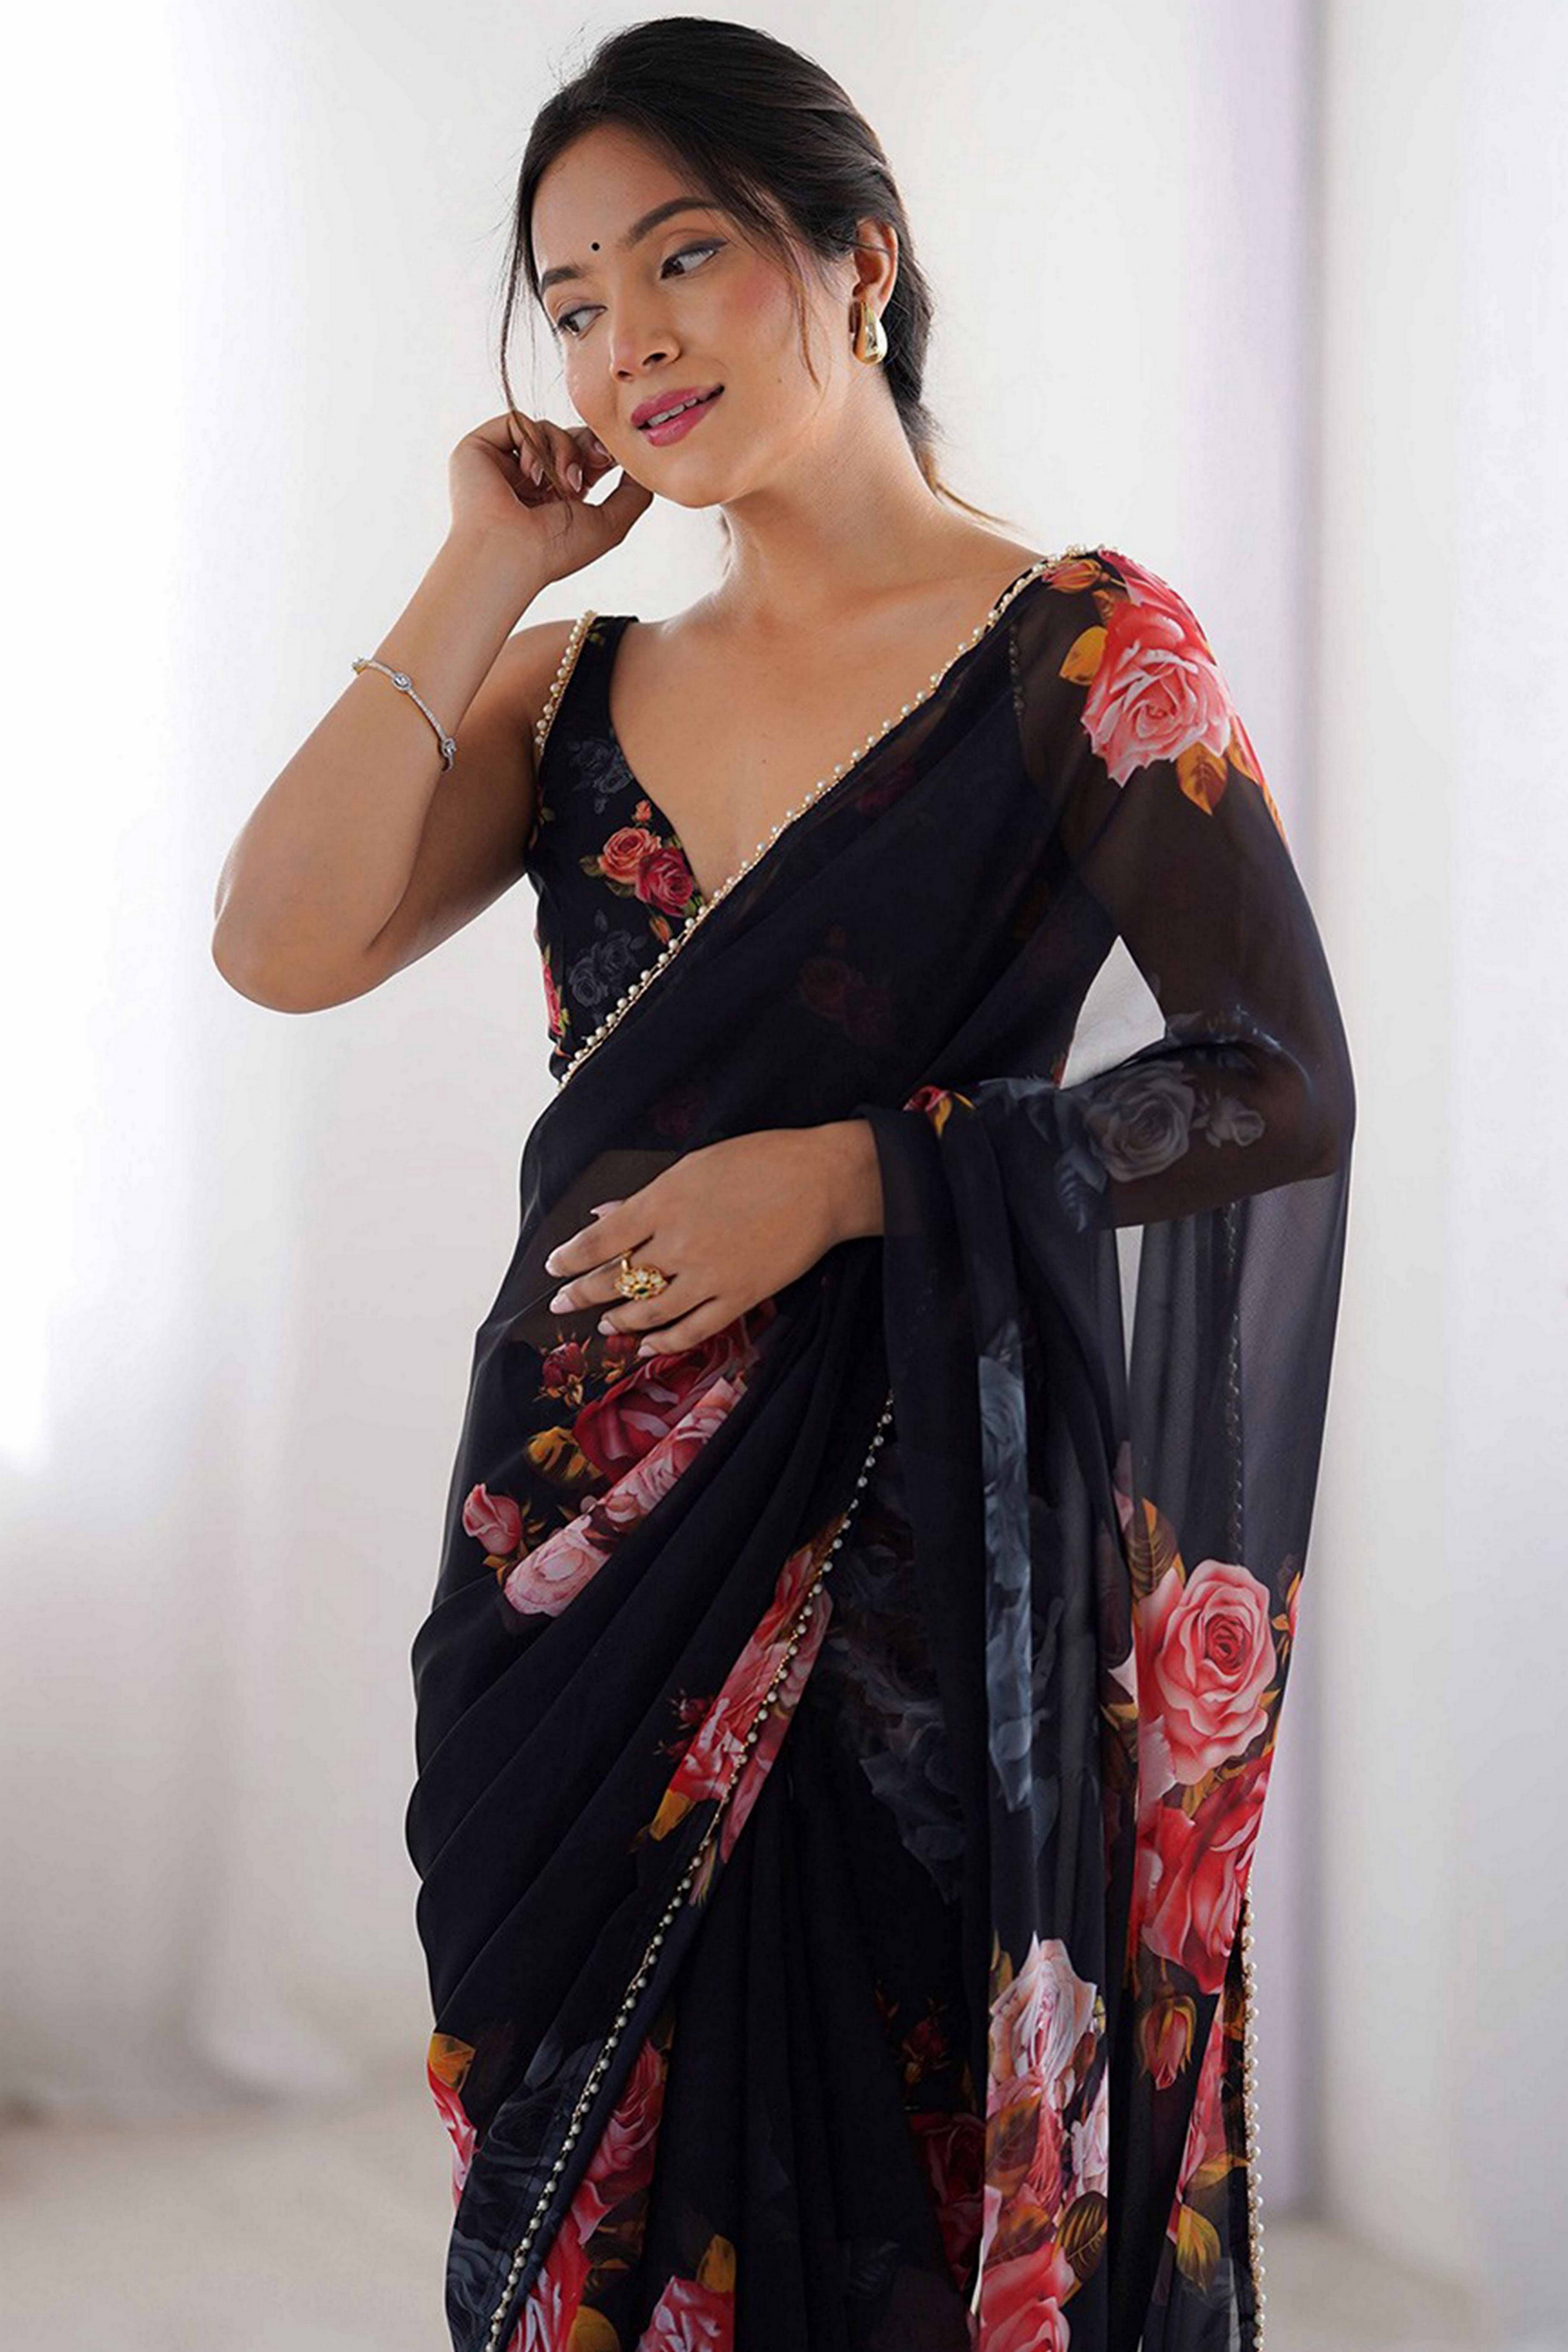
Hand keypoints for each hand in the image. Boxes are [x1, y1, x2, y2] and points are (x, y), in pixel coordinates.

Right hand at [447, 406, 652, 586]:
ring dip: (562, 451)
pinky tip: (532, 476)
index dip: (601, 450)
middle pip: (568, 434)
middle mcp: (529, 476)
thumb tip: (645, 465)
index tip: (614, 457)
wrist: (508, 554)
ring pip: (546, 428)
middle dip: (586, 446)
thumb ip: (634, 494)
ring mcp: (504, 462)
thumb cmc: (556, 550)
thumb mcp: (610, 523)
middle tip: (596, 462)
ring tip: (561, 485)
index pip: (583, 454)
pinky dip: (532, 442)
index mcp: (555, 493)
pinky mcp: (481, 447)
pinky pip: (518, 421)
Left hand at [541, 1123, 881, 1358]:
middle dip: (582, 1294)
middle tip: (562, 1305)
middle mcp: (678, 1242)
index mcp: (663, 1202)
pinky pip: (692, 1330)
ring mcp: (708, 1274)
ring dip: (620, 1320)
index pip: (600, 1239)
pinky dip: (664, 1341)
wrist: (822, 1181)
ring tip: (604, 1324)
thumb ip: (649, 1196)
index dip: (571, 1258)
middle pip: (617, 1278)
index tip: (553, 1267)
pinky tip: (647, 1345)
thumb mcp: (696, 1165)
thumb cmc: (761, 1160)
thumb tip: (605, 1214)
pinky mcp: (739, 1297)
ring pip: (649, 1310)